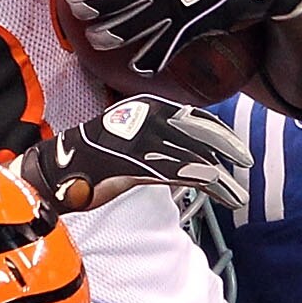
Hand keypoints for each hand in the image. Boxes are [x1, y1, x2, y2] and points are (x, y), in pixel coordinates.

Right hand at [18, 96, 252, 215]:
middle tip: (247, 163)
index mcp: (146, 108)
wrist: (54, 169)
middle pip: (198, 132)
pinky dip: (200, 181)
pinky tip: (215, 189)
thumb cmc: (90, 159)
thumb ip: (156, 142)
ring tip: (237, 194)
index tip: (238, 147)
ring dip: (220, 178)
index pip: (193, 116)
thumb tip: (188, 155)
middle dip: (227, 148)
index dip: (220, 131)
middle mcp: (145, 118)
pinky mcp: (133, 163)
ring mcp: (138, 140)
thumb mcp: (129, 141)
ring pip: (191, 155)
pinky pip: (175, 171)